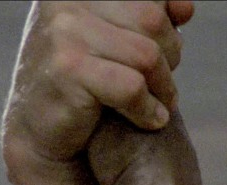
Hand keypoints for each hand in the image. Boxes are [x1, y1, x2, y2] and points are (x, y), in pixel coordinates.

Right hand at [2, 1, 193, 165]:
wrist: (40, 129)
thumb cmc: (80, 82)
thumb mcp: (111, 39)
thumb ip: (145, 17)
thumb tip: (185, 8)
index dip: (167, 21)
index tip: (167, 44)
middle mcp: (67, 0)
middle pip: (152, 20)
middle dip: (169, 55)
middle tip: (163, 82)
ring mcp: (64, 32)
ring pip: (146, 55)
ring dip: (163, 86)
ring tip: (161, 103)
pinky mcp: (68, 70)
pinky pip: (132, 87)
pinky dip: (148, 109)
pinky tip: (150, 119)